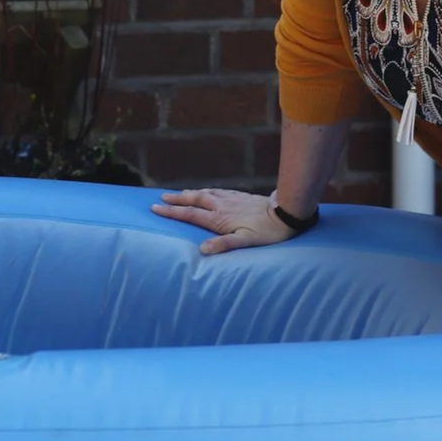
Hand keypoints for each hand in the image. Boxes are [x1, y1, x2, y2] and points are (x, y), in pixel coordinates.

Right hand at [151, 189, 296, 254]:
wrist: (285, 212)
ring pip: (204, 193)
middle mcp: (221, 205)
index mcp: (219, 218)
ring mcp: (230, 199)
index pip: (190, 214)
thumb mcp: (246, 241)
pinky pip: (217, 191)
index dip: (172, 212)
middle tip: (161, 198)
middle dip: (176, 199)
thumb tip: (202, 249)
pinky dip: (206, 191)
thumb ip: (224, 244)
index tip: (155, 208)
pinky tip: (206, 192)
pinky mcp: (239, 195)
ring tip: (179, 194)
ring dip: (189, 194)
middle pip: (194, 200)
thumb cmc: (268, 232)